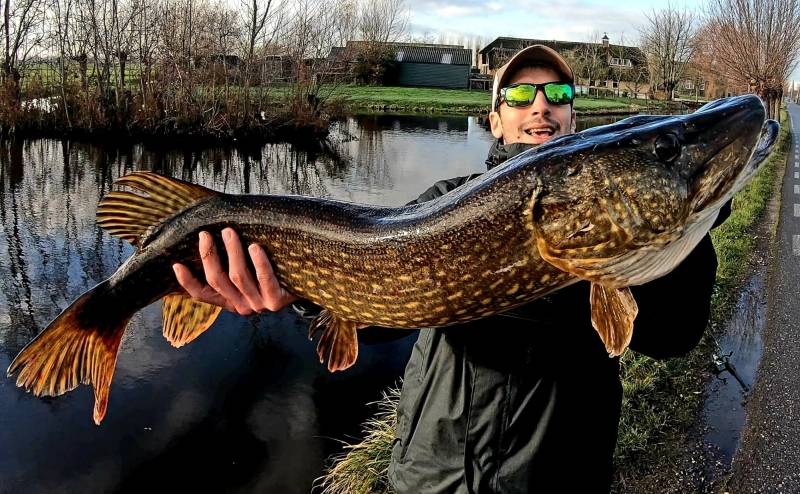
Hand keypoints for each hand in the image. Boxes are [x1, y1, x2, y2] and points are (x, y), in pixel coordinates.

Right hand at [172, 227, 297, 314]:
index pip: (202, 294)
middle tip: (207, 234)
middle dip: (209, 255)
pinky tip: (255, 246)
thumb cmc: (272, 271)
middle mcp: (242, 306)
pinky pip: (265, 279)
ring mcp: (259, 305)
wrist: (306, 284)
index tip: (176, 264)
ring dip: (232, 252)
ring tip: (229, 232)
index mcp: (230, 301)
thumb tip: (208, 235)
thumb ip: (229, 263)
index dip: (187, 282)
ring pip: (238, 277)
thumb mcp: (248, 272)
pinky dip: (259, 262)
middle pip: (218, 280)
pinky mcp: (277, 302)